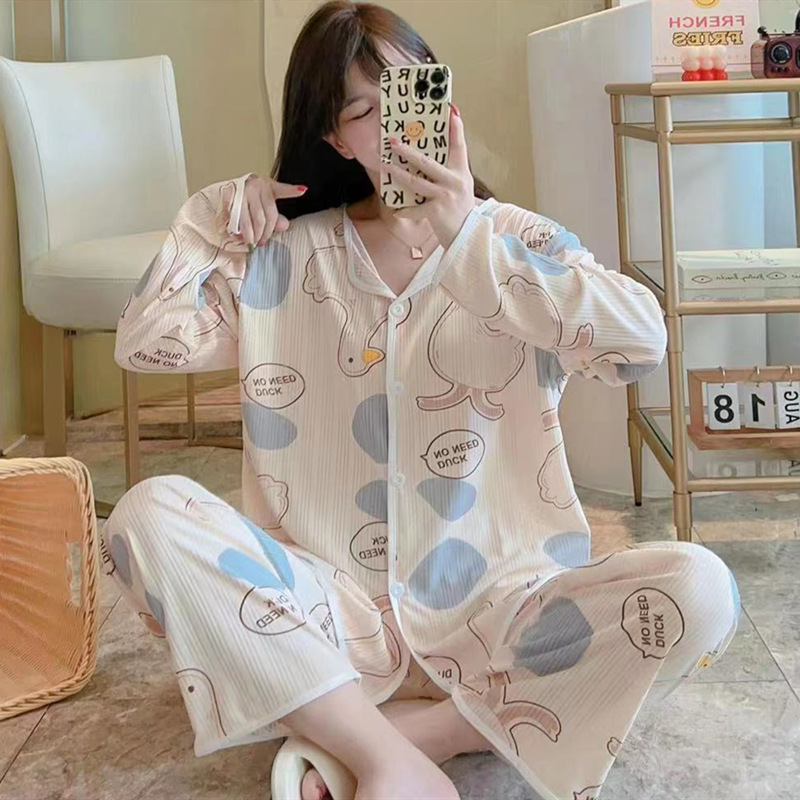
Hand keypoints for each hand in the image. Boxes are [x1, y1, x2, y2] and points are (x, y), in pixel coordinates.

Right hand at [222, 176, 306, 248]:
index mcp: (267, 185)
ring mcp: (240, 191)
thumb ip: (275, 216)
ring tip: (252, 242)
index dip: (291, 191)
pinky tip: (239, 236)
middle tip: (261, 242)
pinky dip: (237, 230)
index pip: (281, 192)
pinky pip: (234, 219)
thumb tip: (284, 226)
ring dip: (251, 234)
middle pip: (264, 216)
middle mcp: (254, 186)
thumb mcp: (265, 202)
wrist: (228, 189)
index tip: (302, 190)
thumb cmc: (250, 198)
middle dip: (264, 233)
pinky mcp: (228, 198)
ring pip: (249, 220)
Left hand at [382, 104, 474, 248]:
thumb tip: (428, 159)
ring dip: (397, 173)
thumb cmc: (460, 210)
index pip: (459, 145)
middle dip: (407, 151)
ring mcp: (445, 196)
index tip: (450, 110)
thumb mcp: (460, 187)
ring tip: (384, 165)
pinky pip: (415, 208)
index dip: (455, 128)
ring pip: (415, 181)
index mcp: (461, 172)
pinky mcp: (437, 211)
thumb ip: (448, 172)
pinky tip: (396, 209)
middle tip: (393, 141)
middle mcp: (455, 181)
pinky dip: (404, 210)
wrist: (468, 236)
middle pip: (427, 162)